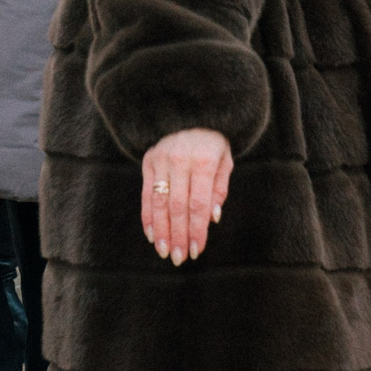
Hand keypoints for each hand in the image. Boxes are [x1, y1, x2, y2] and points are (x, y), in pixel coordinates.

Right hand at [141, 128, 231, 265]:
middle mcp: (180, 161)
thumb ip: (218, 190)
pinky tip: (152, 235)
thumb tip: (212, 219)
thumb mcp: (225, 161)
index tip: (196, 250)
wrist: (191, 112)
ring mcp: (161, 161)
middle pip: (177, 207)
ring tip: (164, 252)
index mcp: (203, 162)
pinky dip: (148, 217)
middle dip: (178, 236)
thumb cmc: (213, 142)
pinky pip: (145, 194)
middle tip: (179, 258)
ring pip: (159, 203)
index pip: (198, 204)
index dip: (197, 230)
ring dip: (161, 231)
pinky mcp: (148, 161)